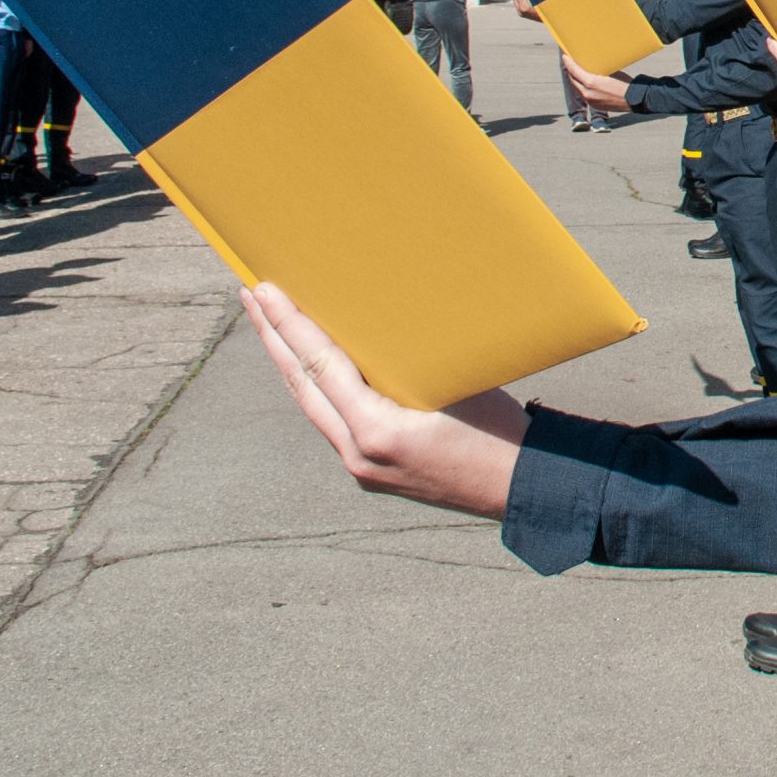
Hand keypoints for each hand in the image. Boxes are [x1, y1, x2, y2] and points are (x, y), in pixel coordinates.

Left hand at [239, 283, 526, 514]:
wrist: (526, 487)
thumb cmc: (502, 428)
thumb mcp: (455, 383)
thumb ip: (405, 360)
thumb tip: (372, 316)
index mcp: (377, 430)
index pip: (320, 365)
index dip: (289, 323)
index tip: (263, 288)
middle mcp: (358, 454)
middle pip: (302, 386)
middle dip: (273, 337)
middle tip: (250, 294)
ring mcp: (362, 467)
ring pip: (313, 406)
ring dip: (290, 362)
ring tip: (272, 324)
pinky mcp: (373, 471)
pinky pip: (333, 422)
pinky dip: (317, 387)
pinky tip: (313, 367)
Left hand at [557, 49, 631, 112]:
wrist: (634, 100)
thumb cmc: (624, 83)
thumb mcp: (611, 73)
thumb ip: (598, 71)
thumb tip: (592, 66)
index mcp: (591, 82)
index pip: (574, 70)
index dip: (568, 62)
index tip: (565, 56)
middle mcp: (587, 92)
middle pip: (573, 79)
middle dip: (570, 71)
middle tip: (570, 62)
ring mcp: (589, 100)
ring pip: (577, 88)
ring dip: (576, 79)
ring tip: (576, 72)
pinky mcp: (594, 105)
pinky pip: (584, 94)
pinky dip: (582, 87)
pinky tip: (585, 83)